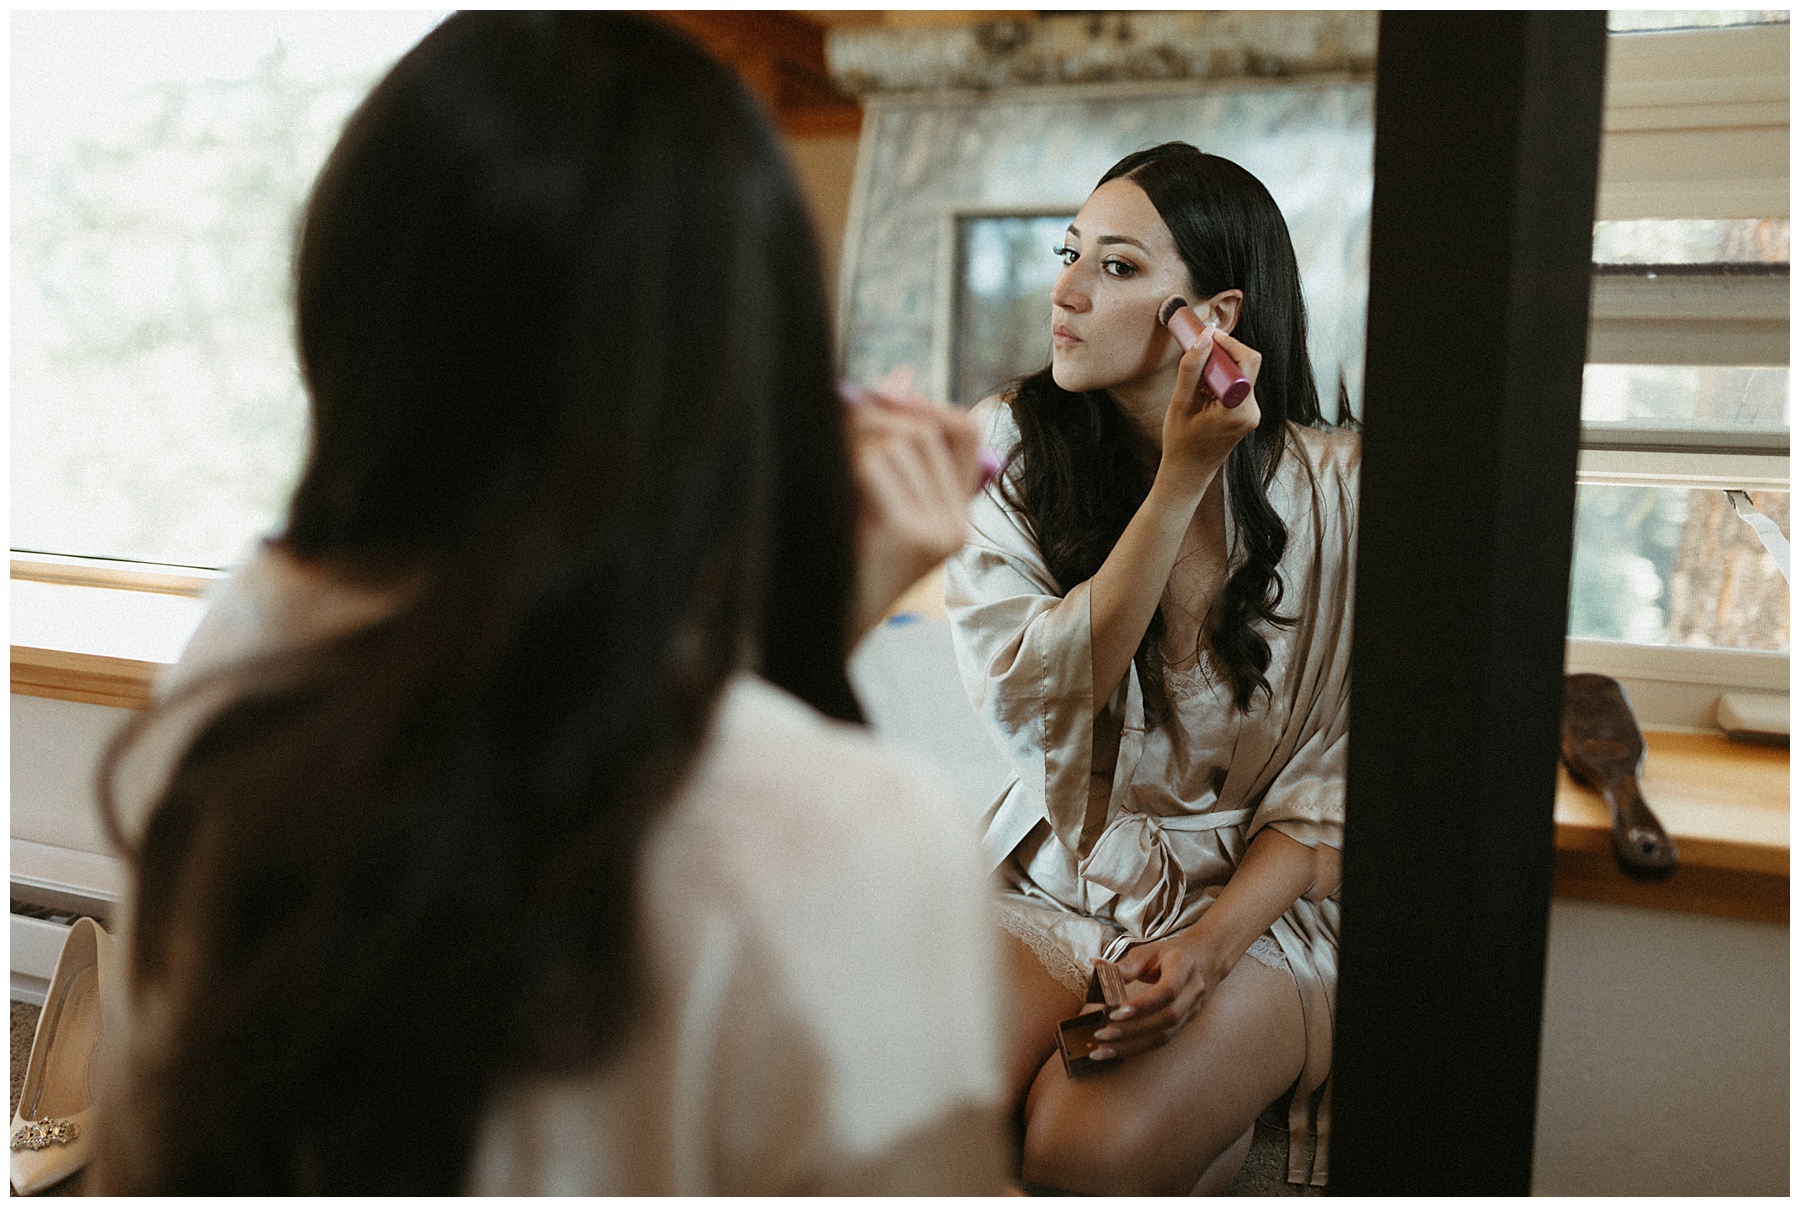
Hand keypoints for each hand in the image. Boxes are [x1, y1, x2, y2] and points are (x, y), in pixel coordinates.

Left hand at [846, 368, 984, 634]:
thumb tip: (900, 374)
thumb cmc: (835, 558)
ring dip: (852, 437)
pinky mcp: (914, 536)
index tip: (879, 394)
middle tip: (831, 412)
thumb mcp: (868, 494)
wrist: (818, 628)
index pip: (964, 429)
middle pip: (924, 429)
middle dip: (873, 414)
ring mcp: (941, 531)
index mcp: (957, 515)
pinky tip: (828, 480)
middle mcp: (959, 523)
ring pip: (900, 441)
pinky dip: (846, 459)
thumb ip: (888, 440)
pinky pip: (879, 464)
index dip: (922, 402)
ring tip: (823, 457)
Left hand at [1086, 934, 1230, 1061]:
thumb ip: (1125, 964)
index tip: (1115, 1013)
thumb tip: (1096, 966)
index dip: (1143, 1004)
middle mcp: (1193, 991)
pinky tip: (1116, 1051)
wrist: (1206, 959)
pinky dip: (1138, 1048)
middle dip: (1134, 1030)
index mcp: (1184, 967)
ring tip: (1103, 1051)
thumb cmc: (1170, 954)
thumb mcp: (1149, 951)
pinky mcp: (1185, 1025)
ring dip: (1132, 1046)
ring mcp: (1192, 1011)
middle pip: (1168, 1017)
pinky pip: (1162, 1040)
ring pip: (1165, 1035)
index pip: (1168, 990)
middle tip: (1102, 1035)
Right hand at [1156, 325, 1262, 500]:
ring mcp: (1253, 414)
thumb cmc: (1181, 442)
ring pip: (1242, 374)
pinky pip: (1239, 386)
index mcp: (1238, 410)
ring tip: (1196, 384)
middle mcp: (1252, 411)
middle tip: (1197, 356)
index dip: (1228, 344)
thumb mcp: (1181, 403)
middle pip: (1247, 364)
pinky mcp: (1248, 414)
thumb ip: (1192, 367)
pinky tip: (1203, 394)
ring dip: (1220, 369)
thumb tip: (1205, 336)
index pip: (1247, 360)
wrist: (1188, 472)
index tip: (1206, 337)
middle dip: (1222, 354)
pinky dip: (1221, 381)